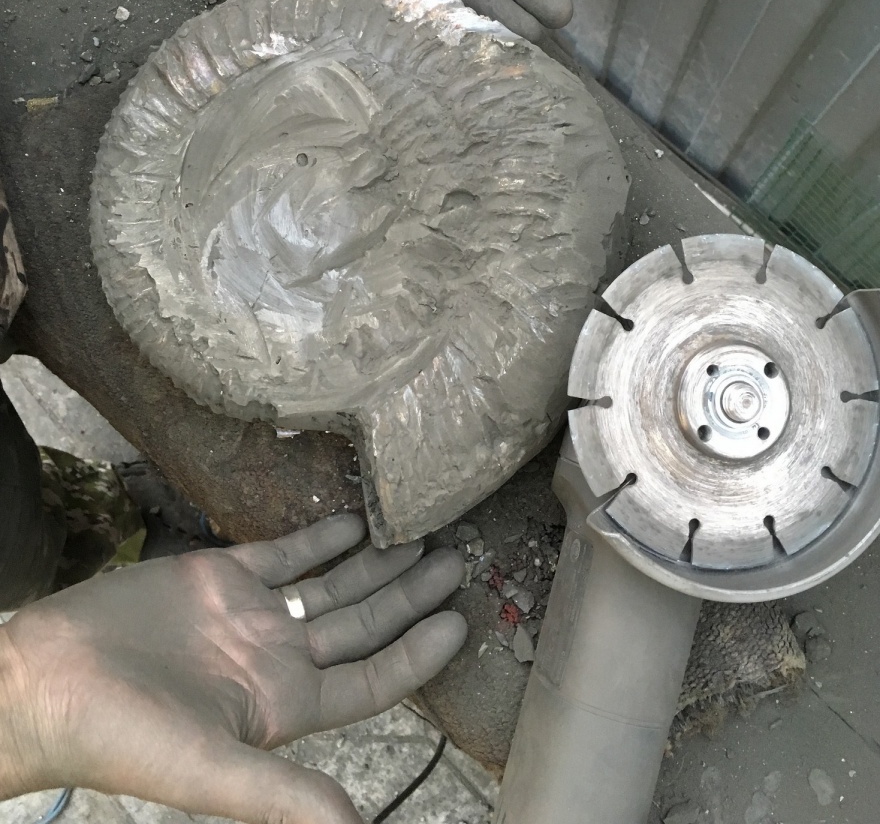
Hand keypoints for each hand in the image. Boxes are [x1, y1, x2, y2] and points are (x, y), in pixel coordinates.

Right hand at [0, 514, 464, 822]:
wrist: (48, 680)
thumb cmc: (122, 738)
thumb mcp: (212, 772)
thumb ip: (285, 794)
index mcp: (284, 706)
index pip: (371, 679)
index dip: (417, 653)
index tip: (460, 622)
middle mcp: (276, 657)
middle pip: (361, 623)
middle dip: (410, 595)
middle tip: (457, 559)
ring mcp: (250, 614)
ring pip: (331, 582)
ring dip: (375, 561)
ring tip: (420, 536)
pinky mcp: (218, 575)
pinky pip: (283, 551)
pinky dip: (320, 535)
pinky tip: (354, 520)